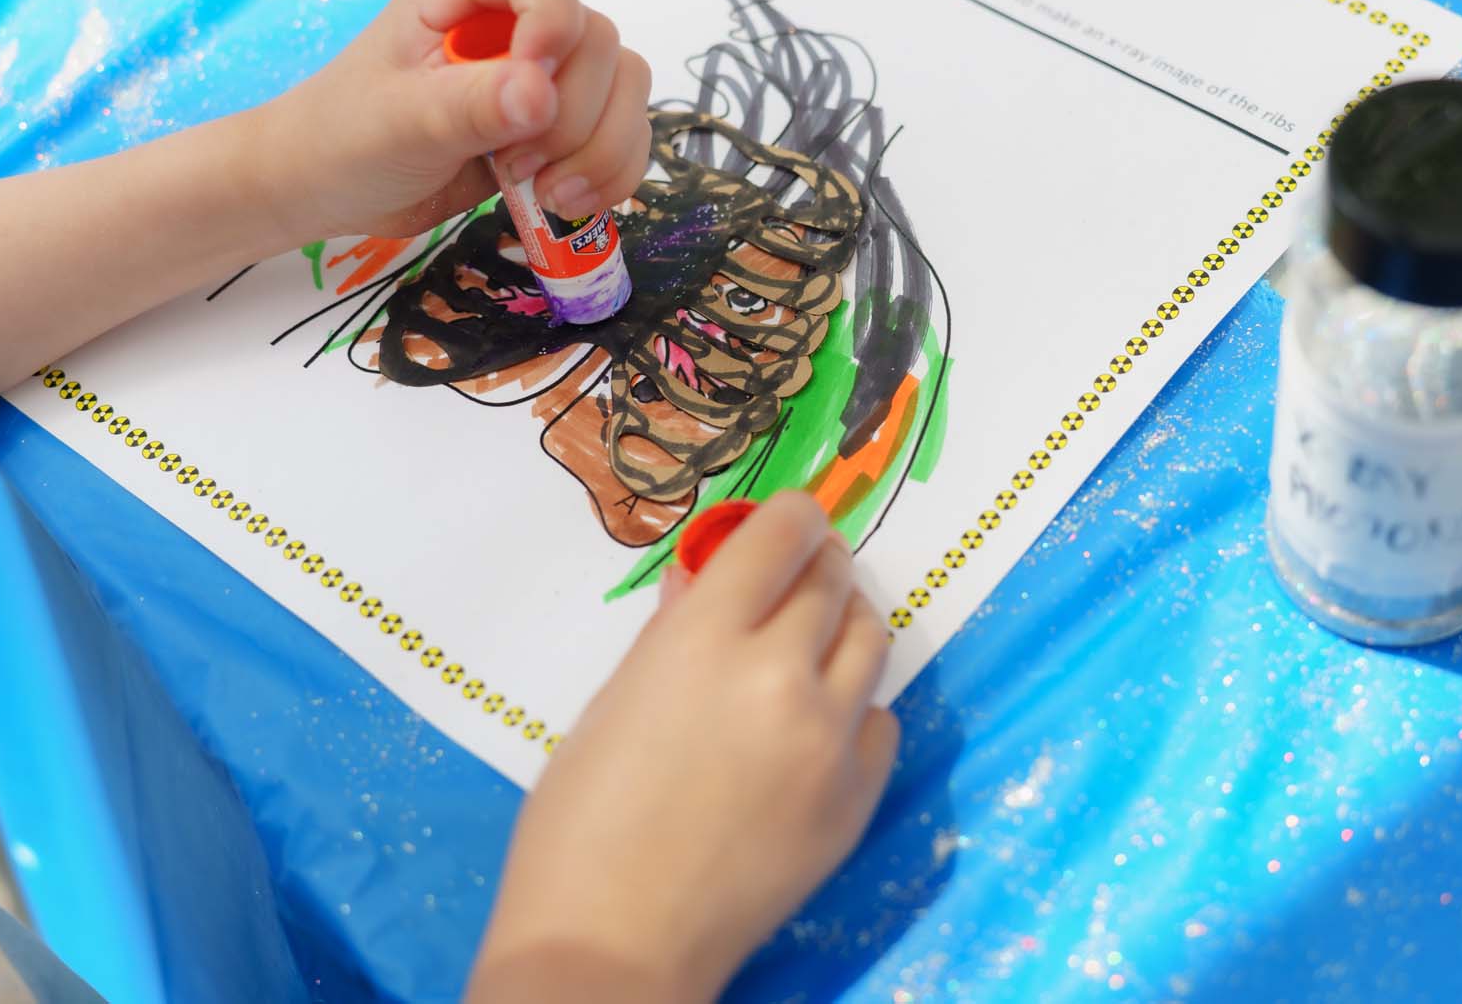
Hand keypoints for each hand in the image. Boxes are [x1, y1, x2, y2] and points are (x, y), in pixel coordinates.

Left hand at [250, 0, 653, 243]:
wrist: (329, 190)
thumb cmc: (344, 138)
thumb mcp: (398, 123)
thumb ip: (468, 106)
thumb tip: (539, 93)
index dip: (552, 15)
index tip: (534, 80)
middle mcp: (513, 24)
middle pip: (596, 39)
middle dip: (575, 114)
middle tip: (517, 167)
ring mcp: (542, 76)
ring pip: (624, 87)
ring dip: (601, 149)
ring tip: (548, 194)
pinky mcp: (558, 126)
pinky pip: (621, 134)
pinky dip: (611, 172)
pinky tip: (567, 203)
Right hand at [467, 494, 899, 1003]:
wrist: (615, 945)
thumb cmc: (581, 823)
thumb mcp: (611, 704)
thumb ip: (671, 631)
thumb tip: (705, 576)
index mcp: (706, 639)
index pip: (779, 537)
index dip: (788, 516)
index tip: (789, 518)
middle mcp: (781, 674)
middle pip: (830, 582)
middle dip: (816, 564)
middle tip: (802, 569)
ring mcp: (829, 740)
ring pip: (871, 640)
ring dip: (845, 622)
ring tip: (817, 635)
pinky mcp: (856, 798)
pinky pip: (880, 721)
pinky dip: (855, 707)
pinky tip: (820, 723)